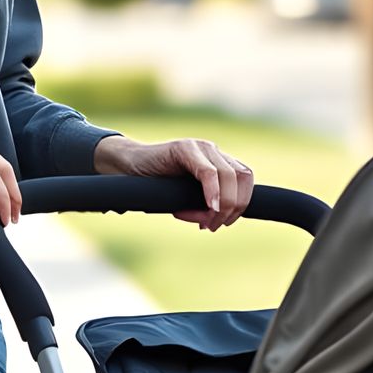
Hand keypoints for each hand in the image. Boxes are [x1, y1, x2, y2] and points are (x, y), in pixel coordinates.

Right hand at [93, 134, 254, 229]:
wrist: (127, 169)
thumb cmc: (157, 187)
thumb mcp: (184, 202)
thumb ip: (200, 210)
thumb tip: (212, 222)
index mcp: (218, 162)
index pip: (245, 180)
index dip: (241, 204)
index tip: (225, 223)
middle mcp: (213, 151)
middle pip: (242, 177)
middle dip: (233, 207)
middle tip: (214, 226)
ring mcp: (200, 147)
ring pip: (229, 175)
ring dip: (224, 204)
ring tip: (208, 222)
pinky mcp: (184, 148)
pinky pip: (208, 172)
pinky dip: (213, 192)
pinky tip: (209, 208)